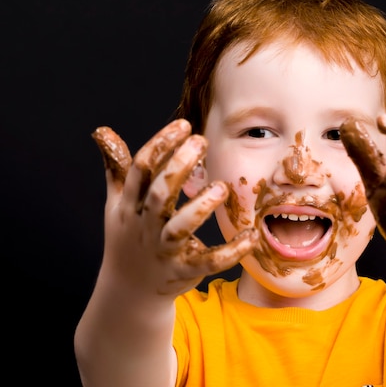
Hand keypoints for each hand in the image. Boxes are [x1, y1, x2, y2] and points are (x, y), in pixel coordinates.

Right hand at [91, 119, 258, 295]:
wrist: (128, 293)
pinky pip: (209, 262)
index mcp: (130, 205)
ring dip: (199, 208)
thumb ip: (117, 167)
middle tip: (201, 141)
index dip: (160, 145)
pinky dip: (230, 252)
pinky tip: (251, 236)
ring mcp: (164, 250)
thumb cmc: (127, 239)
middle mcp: (145, 226)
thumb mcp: (117, 203)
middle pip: (159, 193)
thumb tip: (102, 131)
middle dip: (178, 166)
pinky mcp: (184, 271)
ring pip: (179, 228)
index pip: (141, 170)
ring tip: (221, 187)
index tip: (183, 125)